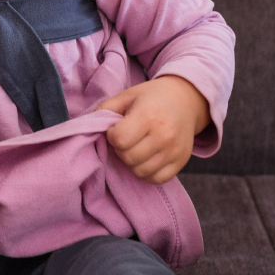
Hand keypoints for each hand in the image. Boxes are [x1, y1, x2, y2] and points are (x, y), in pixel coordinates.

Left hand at [94, 75, 209, 183]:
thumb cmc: (152, 97)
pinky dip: (147, 172)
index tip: (117, 129)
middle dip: (121, 150)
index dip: (113, 136)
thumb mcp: (127, 95)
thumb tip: (88, 127)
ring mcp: (174, 151)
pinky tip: (146, 158)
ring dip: (132, 162)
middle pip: (128, 158)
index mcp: (149, 116)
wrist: (186, 100)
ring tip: (136, 147)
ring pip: (140, 171)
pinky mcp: (181, 162)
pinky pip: (156, 179)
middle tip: (127, 139)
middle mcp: (164, 136)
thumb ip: (105, 109)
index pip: (120, 140)